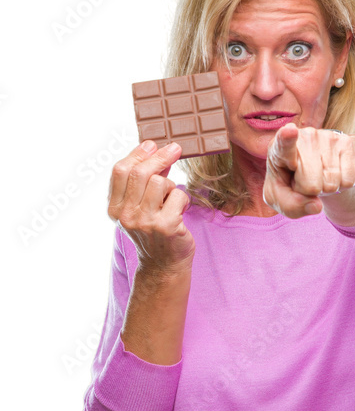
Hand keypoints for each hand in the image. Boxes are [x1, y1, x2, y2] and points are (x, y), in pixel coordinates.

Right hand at [107, 140, 195, 272]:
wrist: (163, 266)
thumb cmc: (153, 233)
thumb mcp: (139, 208)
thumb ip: (143, 183)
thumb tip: (156, 151)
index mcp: (114, 209)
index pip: (120, 171)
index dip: (137, 154)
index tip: (151, 144)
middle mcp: (126, 215)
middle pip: (140, 173)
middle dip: (160, 157)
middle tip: (175, 148)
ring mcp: (145, 222)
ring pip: (160, 182)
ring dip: (171, 186)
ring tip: (172, 200)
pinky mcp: (166, 226)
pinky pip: (178, 196)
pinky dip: (183, 200)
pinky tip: (180, 211)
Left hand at [263, 124, 354, 218]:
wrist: (313, 172)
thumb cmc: (290, 184)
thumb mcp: (281, 199)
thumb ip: (291, 206)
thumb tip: (316, 206)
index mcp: (279, 148)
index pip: (284, 143)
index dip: (287, 138)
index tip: (290, 130)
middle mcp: (304, 137)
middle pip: (311, 183)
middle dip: (309, 191)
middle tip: (304, 182)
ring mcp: (327, 137)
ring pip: (331, 182)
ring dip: (325, 188)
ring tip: (317, 177)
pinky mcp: (346, 142)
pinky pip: (348, 180)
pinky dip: (341, 185)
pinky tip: (332, 175)